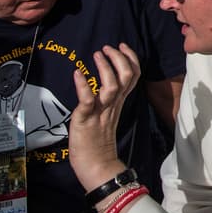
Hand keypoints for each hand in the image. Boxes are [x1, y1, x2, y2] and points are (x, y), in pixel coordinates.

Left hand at [69, 43, 139, 191]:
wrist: (97, 166)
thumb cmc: (98, 142)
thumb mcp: (107, 115)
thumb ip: (109, 100)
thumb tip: (105, 84)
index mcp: (120, 102)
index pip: (133, 75)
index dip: (130, 58)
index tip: (121, 46)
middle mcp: (114, 105)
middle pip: (127, 76)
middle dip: (119, 57)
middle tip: (107, 48)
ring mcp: (101, 112)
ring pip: (112, 85)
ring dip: (105, 67)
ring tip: (96, 55)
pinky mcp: (86, 120)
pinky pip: (87, 101)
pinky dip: (83, 85)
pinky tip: (77, 73)